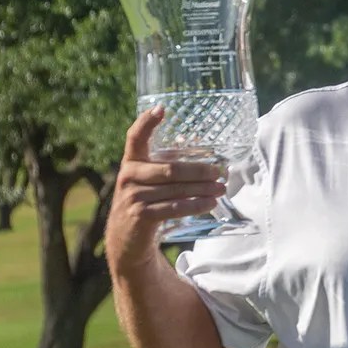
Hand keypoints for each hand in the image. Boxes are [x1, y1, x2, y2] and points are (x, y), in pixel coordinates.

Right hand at [105, 106, 225, 274]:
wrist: (126, 239)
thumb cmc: (146, 202)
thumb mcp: (149, 181)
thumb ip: (167, 165)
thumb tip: (204, 150)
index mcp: (131, 161)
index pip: (135, 137)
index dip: (146, 122)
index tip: (161, 109)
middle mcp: (128, 176)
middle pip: (171, 168)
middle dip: (200, 171)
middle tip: (221, 172)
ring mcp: (132, 196)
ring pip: (176, 189)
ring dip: (203, 189)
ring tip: (221, 188)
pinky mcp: (140, 216)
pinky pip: (174, 208)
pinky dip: (195, 205)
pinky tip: (209, 204)